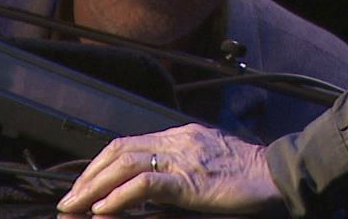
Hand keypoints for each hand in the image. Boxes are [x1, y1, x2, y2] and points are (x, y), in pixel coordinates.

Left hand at [57, 123, 280, 214]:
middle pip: (119, 151)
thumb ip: (179, 173)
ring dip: (94, 187)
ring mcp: (182, 159)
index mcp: (180, 137)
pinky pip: (146, 185)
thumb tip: (150, 192)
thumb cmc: (249, 176)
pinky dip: (119, 196)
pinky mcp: (190, 181)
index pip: (128, 144)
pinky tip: (103, 210)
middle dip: (89, 176)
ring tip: (75, 207)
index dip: (100, 164)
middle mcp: (176, 141)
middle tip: (68, 201)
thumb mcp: (208, 166)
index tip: (83, 186)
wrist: (278, 174)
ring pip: (125, 164)